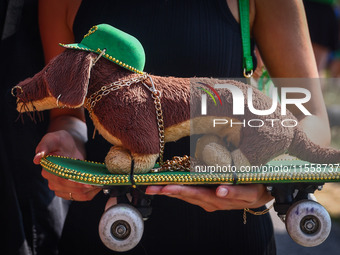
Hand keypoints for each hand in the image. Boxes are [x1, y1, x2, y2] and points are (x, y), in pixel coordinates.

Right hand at [34, 130, 100, 200]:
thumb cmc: (62, 140)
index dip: (76, 183)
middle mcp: (52, 181)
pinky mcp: (69, 190)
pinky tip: (97, 187)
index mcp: (48, 169)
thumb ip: (45, 146)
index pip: (62, 180)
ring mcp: (60, 187)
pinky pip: (79, 196)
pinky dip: (90, 193)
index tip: (89, 182)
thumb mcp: (53, 139)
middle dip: (85, 187)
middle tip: (99, 182)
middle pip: (70, 189)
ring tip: (100, 184)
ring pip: (76, 195)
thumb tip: (37, 158)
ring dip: (89, 191)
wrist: (70, 144)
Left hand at [145, 184, 272, 211]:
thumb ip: (236, 191)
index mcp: (220, 198)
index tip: (166, 188)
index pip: (198, 193)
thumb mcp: (250, 191)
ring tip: (153, 188)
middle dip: (169, 191)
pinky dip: (177, 192)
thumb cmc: (254, 188)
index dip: (181, 190)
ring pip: (186, 197)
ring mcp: (208, 201)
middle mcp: (211, 202)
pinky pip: (189, 196)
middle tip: (152, 188)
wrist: (258, 196)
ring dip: (169, 192)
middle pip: (188, 196)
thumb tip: (220, 190)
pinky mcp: (207, 200)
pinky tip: (166, 189)